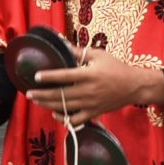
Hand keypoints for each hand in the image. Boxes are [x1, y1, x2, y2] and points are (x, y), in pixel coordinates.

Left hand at [25, 49, 163, 125]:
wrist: (134, 86)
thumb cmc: (116, 68)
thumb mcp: (99, 55)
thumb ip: (79, 52)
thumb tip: (62, 44)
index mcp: (88, 75)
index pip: (64, 76)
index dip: (49, 77)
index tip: (36, 76)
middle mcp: (88, 91)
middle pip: (61, 95)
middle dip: (42, 95)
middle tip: (29, 93)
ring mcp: (90, 104)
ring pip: (65, 108)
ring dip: (48, 105)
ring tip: (36, 101)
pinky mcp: (94, 113)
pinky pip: (76, 120)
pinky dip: (64, 118)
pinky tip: (55, 113)